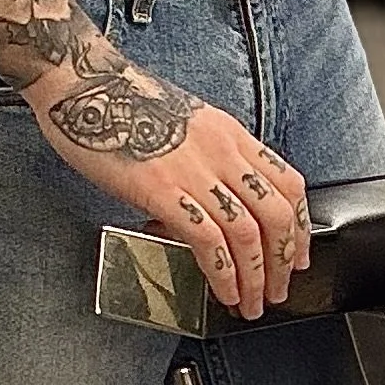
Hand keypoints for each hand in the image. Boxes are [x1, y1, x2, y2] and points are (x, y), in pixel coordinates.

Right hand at [27, 53, 309, 318]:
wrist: (84, 83)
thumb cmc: (124, 102)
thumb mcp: (187, 122)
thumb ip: (210, 158)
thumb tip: (219, 198)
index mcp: (230, 134)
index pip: (288, 183)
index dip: (300, 226)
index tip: (297, 254)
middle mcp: (222, 151)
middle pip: (276, 214)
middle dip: (283, 261)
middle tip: (278, 289)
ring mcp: (193, 171)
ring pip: (248, 233)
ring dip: (256, 276)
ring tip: (251, 302)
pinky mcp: (161, 190)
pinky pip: (208, 239)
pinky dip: (223, 273)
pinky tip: (223, 290)